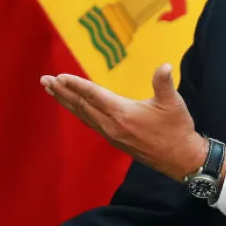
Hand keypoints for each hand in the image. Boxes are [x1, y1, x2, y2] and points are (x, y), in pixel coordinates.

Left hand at [40, 63, 207, 180]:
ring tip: (51, 90)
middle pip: (81, 105)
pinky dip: (78, 112)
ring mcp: (111, 134)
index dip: (76, 85)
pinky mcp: (114, 139)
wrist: (180, 159)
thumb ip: (165, 83)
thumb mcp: (174, 104)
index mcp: (123, 113)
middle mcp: (112, 125)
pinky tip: (73, 107)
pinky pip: (90, 122)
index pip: (93, 96)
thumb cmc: (177, 129)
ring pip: (83, 115)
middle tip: (44, 80)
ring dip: (66, 101)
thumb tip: (165, 66)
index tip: (59, 76)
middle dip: (62, 92)